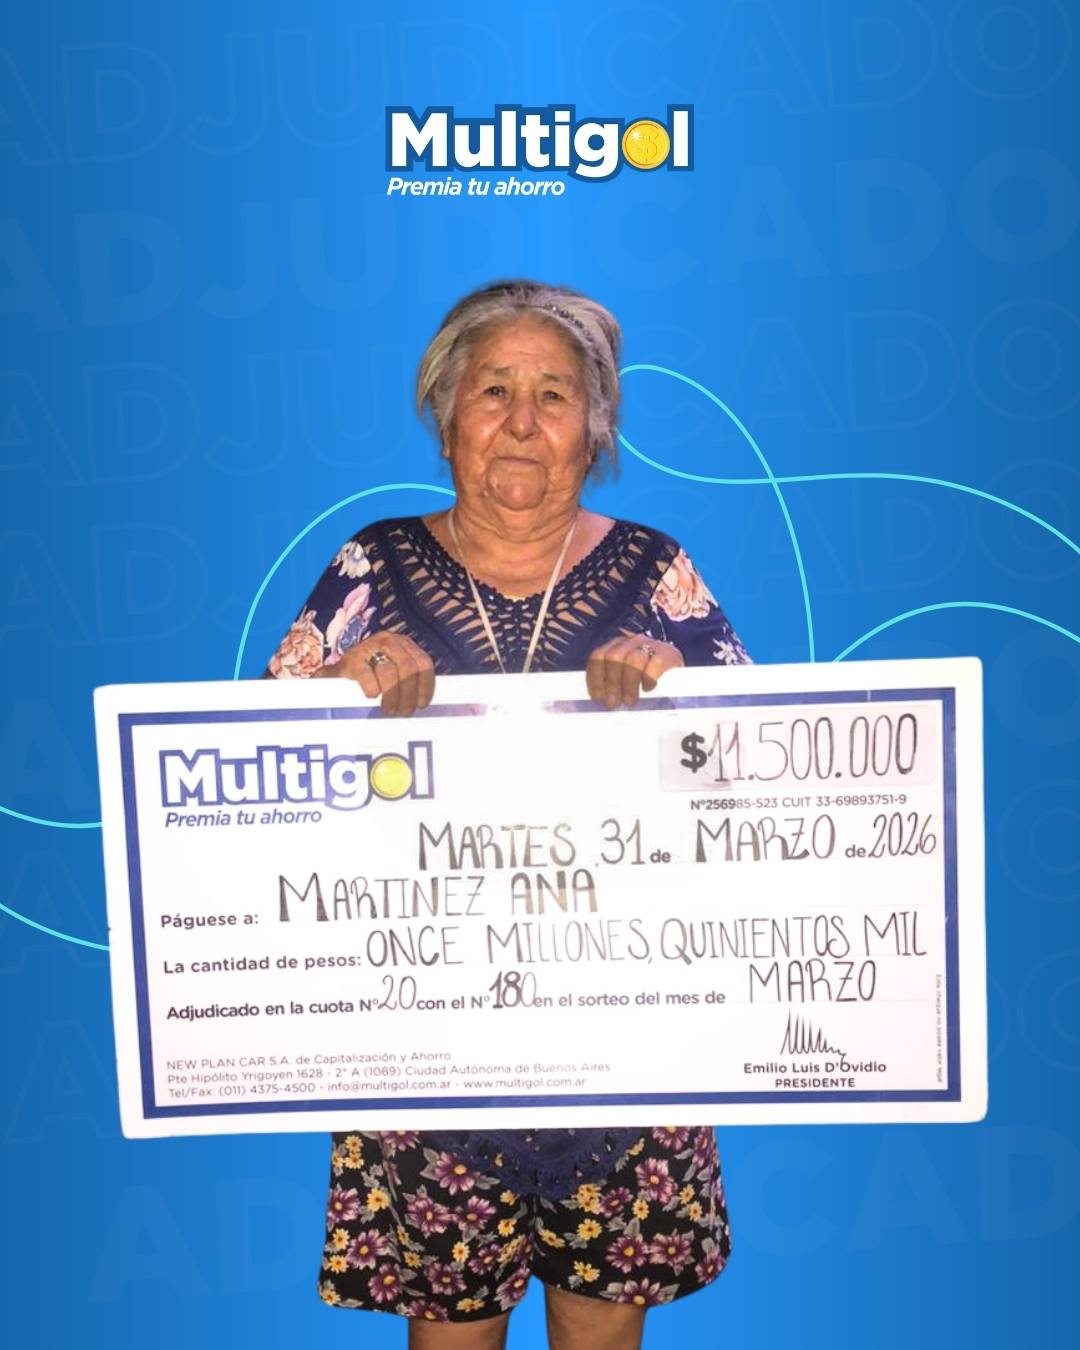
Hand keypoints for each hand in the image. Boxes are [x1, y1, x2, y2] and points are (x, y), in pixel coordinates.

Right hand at [314, 632, 434, 715]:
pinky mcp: (353, 658)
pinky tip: (372, 697)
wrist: (337, 672)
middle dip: (408, 693)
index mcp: (404, 645)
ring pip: (389, 671)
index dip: (426, 685)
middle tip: (404, 712)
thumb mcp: (393, 672)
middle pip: (408, 667)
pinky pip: (367, 674)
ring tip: (390, 710)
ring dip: (392, 695)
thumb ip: (408, 681)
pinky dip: (372, 688)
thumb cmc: (371, 675)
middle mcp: (389, 642)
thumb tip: (423, 703)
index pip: (422, 662)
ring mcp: (370, 647)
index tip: (422, 704)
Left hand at [585, 636, 683, 708]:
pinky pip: (655, 663)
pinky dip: (649, 677)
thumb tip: (602, 702)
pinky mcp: (668, 653)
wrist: (679, 672)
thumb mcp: (627, 678)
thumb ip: (613, 684)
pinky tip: (648, 689)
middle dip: (611, 682)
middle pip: (614, 657)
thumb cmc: (647, 680)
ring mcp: (651, 645)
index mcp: (617, 646)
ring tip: (630, 701)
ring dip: (628, 683)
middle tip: (614, 703)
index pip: (599, 656)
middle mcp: (632, 642)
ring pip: (633, 659)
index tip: (598, 697)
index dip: (595, 677)